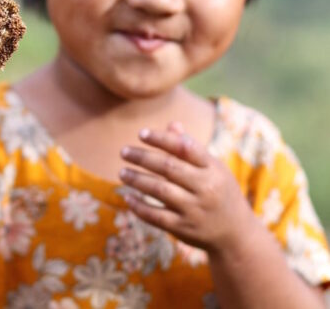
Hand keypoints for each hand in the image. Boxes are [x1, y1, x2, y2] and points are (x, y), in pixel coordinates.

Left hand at [118, 122, 256, 253]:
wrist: (236, 234)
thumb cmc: (219, 192)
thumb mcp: (213, 169)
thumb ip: (191, 149)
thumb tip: (171, 125)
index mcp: (213, 169)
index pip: (185, 148)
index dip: (162, 139)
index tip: (141, 133)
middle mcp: (206, 188)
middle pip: (169, 167)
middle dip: (143, 158)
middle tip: (123, 151)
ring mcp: (195, 210)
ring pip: (160, 190)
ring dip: (137, 180)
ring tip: (122, 172)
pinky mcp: (184, 228)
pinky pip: (156, 216)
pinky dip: (139, 207)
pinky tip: (128, 197)